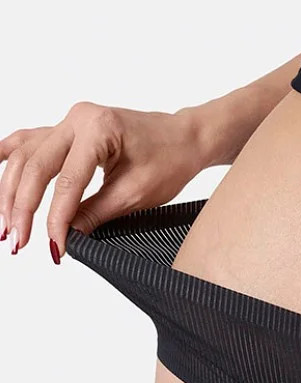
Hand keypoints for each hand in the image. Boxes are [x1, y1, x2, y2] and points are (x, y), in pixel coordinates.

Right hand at [0, 101, 205, 259]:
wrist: (184, 138)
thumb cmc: (169, 159)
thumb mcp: (135, 194)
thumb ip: (96, 214)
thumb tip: (67, 236)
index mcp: (99, 130)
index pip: (67, 183)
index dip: (55, 220)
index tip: (53, 248)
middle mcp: (78, 118)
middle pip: (35, 166)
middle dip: (22, 208)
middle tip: (17, 242)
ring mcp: (70, 121)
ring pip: (26, 155)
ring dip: (12, 190)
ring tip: (7, 224)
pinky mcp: (69, 129)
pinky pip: (31, 142)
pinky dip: (12, 159)